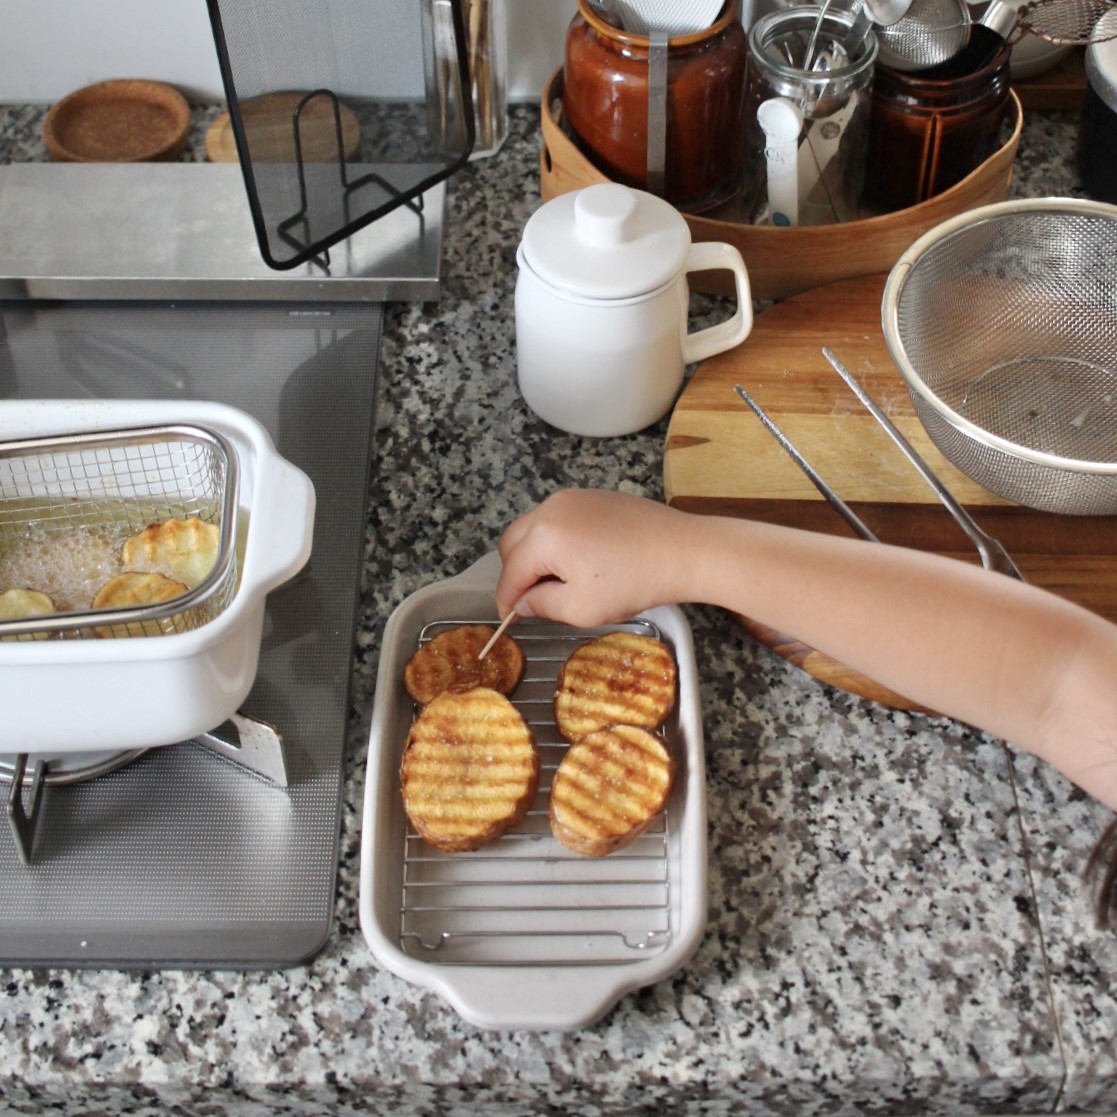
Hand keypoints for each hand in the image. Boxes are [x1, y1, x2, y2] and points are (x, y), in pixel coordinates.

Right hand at [495, 489, 689, 627]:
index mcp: (544, 536)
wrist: (684, 551)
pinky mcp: (593, 496)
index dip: (506, 599)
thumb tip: (523, 603)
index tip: (510, 618)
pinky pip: (559, 518)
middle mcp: (551, 508)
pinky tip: (581, 561)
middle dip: (516, 573)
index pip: (510, 572)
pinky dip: (557, 540)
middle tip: (533, 600)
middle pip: (513, 542)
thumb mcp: (582, 608)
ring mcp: (573, 497)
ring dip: (535, 555)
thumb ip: (542, 605)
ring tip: (559, 582)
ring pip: (534, 527)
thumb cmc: (634, 582)